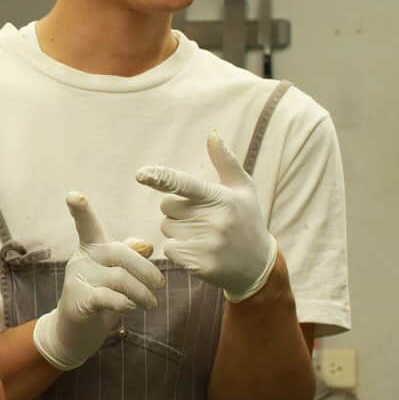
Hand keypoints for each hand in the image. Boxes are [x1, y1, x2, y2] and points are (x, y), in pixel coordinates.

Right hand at [32, 192, 163, 371]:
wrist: (74, 333)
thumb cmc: (100, 299)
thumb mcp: (115, 275)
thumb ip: (129, 257)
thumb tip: (147, 244)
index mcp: (91, 249)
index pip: (86, 225)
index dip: (80, 210)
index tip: (73, 195)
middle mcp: (81, 259)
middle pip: (119, 253)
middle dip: (146, 270)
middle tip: (160, 286)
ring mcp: (77, 280)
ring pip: (119, 278)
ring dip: (142, 293)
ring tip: (151, 304)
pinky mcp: (78, 301)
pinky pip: (108, 298)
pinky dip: (124, 303)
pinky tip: (130, 308)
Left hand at [135, 131, 277, 302]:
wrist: (258, 265)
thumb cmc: (246, 219)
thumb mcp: (243, 189)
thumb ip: (225, 161)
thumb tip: (213, 134)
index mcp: (221, 197)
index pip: (184, 184)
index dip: (161, 178)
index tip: (141, 174)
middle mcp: (214, 220)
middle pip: (167, 207)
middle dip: (177, 211)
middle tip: (202, 219)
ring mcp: (207, 243)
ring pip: (167, 228)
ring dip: (178, 231)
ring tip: (203, 236)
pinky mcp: (200, 263)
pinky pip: (169, 250)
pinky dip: (178, 250)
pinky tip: (199, 251)